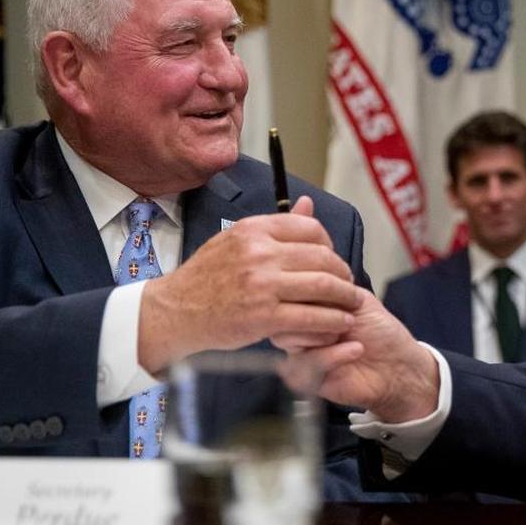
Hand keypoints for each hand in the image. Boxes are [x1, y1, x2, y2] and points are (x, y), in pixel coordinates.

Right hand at [137, 196, 355, 373]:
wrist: (173, 311)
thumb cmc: (207, 277)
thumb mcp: (236, 239)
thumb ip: (275, 226)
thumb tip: (308, 202)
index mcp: (254, 230)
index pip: (311, 229)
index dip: (330, 244)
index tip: (333, 259)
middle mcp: (259, 253)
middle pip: (323, 257)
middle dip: (344, 273)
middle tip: (349, 284)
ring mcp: (262, 285)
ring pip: (323, 286)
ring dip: (345, 297)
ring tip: (352, 304)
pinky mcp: (263, 317)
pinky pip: (311, 317)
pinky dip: (333, 321)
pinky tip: (340, 324)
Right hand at [278, 288, 439, 422]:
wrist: (398, 367)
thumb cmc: (382, 334)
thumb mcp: (360, 301)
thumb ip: (334, 287)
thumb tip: (310, 276)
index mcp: (313, 309)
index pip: (291, 294)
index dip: (306, 290)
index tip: (330, 291)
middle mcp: (304, 330)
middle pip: (281, 316)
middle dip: (311, 311)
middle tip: (342, 315)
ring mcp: (303, 354)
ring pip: (287, 339)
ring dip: (321, 332)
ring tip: (348, 332)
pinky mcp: (308, 378)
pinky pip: (305, 363)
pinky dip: (332, 354)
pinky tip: (354, 350)